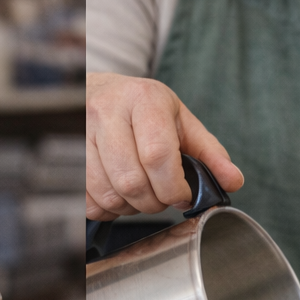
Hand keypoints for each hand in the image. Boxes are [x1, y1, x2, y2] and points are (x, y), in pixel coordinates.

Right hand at [86, 72, 243, 220]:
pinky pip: (86, 199)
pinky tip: (119, 195)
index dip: (173, 187)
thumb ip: (210, 153)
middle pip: (131, 180)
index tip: (182, 196)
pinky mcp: (66, 154)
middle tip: (163, 197)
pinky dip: (107, 209)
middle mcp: (108, 111)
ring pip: (107, 193)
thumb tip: (233, 181)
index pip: (157, 155)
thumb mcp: (182, 122)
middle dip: (153, 202)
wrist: (99, 91)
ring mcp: (81, 132)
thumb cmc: (145, 109)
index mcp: (144, 100)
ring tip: (142, 195)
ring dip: (130, 207)